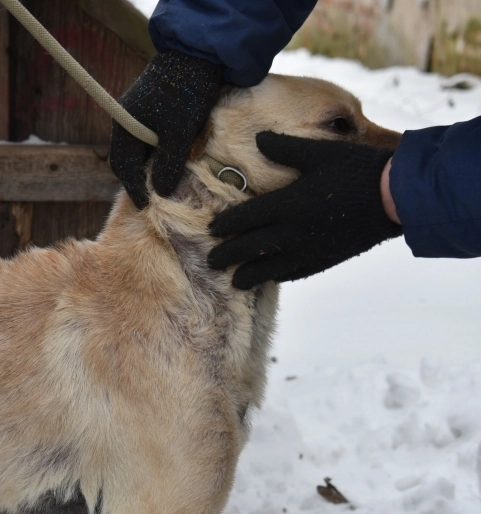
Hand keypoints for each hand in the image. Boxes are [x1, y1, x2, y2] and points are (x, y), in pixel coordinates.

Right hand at [110, 49, 222, 208]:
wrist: (200, 52)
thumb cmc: (186, 91)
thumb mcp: (179, 131)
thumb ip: (169, 163)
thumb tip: (161, 192)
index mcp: (124, 124)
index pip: (122, 166)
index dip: (134, 188)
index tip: (146, 205)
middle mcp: (128, 119)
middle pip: (130, 159)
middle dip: (142, 178)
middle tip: (157, 197)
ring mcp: (141, 113)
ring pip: (143, 148)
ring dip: (154, 165)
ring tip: (169, 181)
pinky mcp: (156, 108)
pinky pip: (154, 137)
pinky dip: (162, 151)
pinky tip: (176, 159)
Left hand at [207, 132, 403, 289]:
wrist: (395, 198)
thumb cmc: (357, 169)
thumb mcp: (320, 152)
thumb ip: (286, 148)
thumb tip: (258, 139)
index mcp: (288, 203)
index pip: (246, 218)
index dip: (226, 226)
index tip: (211, 230)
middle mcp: (293, 231)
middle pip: (251, 248)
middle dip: (228, 256)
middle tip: (211, 262)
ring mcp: (309, 249)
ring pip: (270, 268)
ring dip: (249, 275)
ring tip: (234, 281)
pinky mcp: (325, 259)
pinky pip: (296, 273)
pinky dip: (279, 276)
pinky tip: (272, 278)